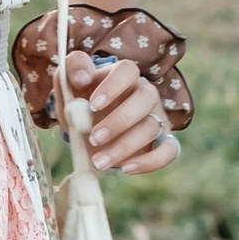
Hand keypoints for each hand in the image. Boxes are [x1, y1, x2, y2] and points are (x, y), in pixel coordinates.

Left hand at [64, 49, 178, 174]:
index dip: (113, 86)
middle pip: (145, 98)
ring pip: (152, 127)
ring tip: (99, 162)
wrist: (90, 133)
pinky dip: (151, 161)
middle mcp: (145, 94)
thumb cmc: (81, 106)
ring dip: (125, 147)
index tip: (93, 105)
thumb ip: (72, 72)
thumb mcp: (70, 88)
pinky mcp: (163, 142)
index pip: (127, 70)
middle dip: (119, 120)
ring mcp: (157, 117)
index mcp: (123, 77)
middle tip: (94, 138)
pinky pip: (169, 151)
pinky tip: (126, 168)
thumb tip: (81, 78)